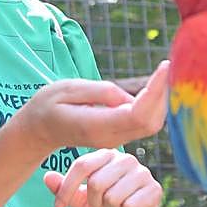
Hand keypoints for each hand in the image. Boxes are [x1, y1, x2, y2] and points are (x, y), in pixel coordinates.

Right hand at [14, 61, 170, 153]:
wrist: (37, 130)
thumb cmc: (48, 105)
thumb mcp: (67, 89)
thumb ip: (99, 92)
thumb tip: (128, 98)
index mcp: (96, 126)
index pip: (137, 114)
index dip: (156, 91)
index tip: (165, 66)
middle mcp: (110, 138)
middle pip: (151, 122)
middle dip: (163, 95)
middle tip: (168, 67)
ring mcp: (115, 140)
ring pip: (151, 124)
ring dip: (162, 100)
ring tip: (165, 73)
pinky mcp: (118, 135)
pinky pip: (144, 122)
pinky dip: (154, 104)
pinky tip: (156, 86)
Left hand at [43, 149, 162, 206]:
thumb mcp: (80, 200)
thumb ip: (64, 188)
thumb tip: (47, 176)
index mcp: (107, 155)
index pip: (82, 165)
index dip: (66, 188)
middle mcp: (126, 159)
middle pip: (96, 182)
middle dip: (93, 201)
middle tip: (100, 205)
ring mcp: (143, 173)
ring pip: (112, 196)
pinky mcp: (155, 189)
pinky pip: (129, 206)